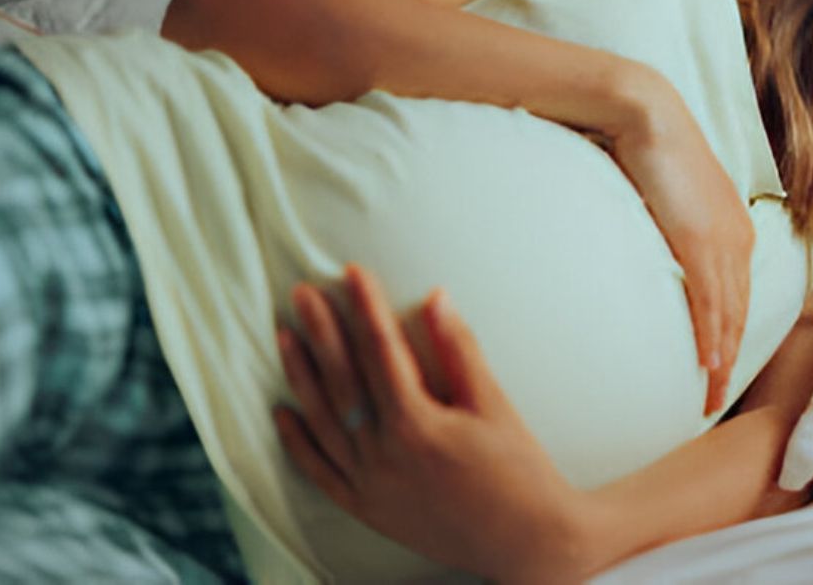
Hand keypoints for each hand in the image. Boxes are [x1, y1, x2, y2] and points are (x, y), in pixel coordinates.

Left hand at [274, 265, 606, 583]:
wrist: (528, 540)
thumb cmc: (519, 470)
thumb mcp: (494, 404)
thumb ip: (459, 350)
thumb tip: (435, 299)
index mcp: (417, 423)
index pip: (380, 350)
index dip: (364, 306)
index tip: (351, 272)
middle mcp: (384, 454)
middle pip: (343, 379)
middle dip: (322, 330)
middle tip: (303, 292)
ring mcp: (371, 483)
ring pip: (323, 420)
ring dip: (302, 375)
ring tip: (285, 336)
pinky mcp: (368, 508)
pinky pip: (321, 472)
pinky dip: (299, 442)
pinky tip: (284, 412)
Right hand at [608, 70, 753, 416]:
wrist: (644, 112)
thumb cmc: (647, 148)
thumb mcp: (667, 198)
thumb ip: (669, 228)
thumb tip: (654, 256)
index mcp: (733, 226)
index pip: (738, 293)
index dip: (730, 332)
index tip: (719, 366)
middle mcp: (738, 235)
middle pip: (740, 311)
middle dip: (731, 358)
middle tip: (715, 397)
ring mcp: (722, 239)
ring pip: (729, 313)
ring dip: (721, 357)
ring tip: (711, 395)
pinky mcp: (700, 239)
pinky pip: (709, 300)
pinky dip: (711, 334)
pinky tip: (709, 362)